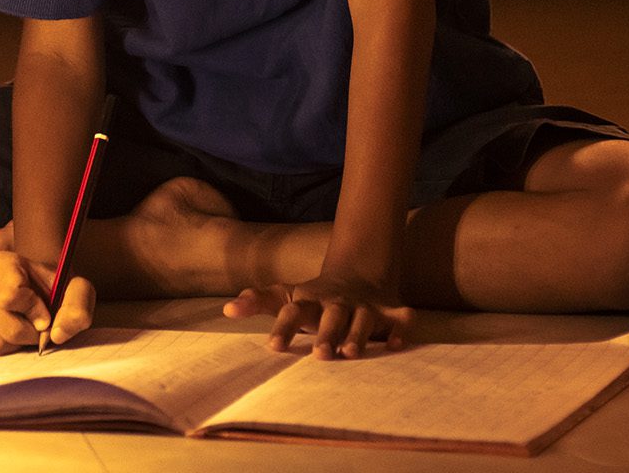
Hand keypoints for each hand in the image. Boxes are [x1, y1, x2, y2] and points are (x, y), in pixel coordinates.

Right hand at [0, 246, 96, 358]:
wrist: (41, 292)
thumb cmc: (55, 289)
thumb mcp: (77, 290)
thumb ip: (76, 306)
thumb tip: (55, 333)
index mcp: (3, 263)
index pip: (9, 296)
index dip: (35, 312)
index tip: (47, 314)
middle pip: (5, 328)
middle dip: (29, 334)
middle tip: (38, 326)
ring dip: (14, 346)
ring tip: (22, 330)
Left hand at [223, 271, 412, 358]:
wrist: (359, 273)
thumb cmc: (315, 298)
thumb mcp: (287, 295)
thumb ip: (258, 300)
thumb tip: (227, 309)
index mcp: (310, 300)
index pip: (293, 311)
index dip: (283, 327)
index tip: (273, 346)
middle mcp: (338, 302)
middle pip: (332, 315)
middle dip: (326, 334)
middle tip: (320, 355)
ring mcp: (366, 305)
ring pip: (364, 318)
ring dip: (359, 334)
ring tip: (351, 353)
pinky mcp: (391, 311)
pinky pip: (401, 319)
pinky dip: (401, 330)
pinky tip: (397, 346)